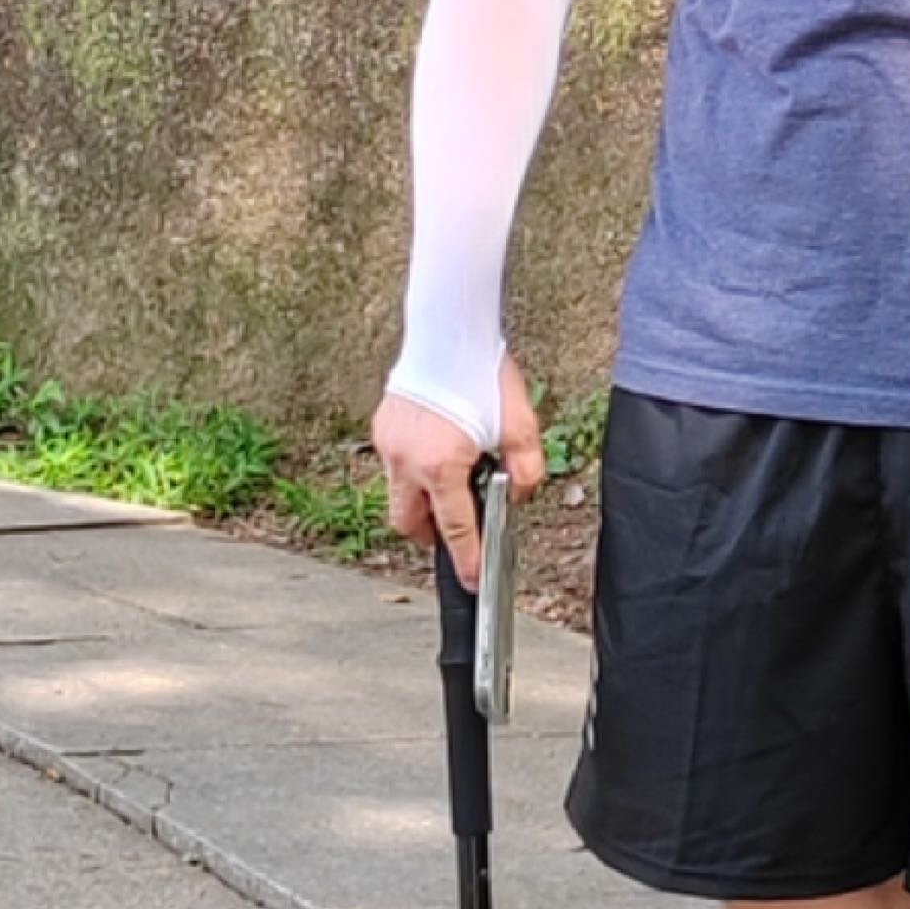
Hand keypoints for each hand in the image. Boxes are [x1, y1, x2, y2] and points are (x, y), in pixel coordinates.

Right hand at [371, 351, 548, 590]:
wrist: (447, 328)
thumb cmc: (481, 371)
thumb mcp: (521, 425)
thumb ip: (526, 470)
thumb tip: (518, 496)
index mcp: (441, 466)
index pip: (455, 529)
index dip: (466, 559)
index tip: (472, 581)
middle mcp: (407, 460)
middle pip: (411, 523)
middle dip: (432, 534)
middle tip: (457, 529)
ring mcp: (389, 444)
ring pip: (400, 493)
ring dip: (423, 498)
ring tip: (452, 482)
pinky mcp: (383, 426)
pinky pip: (396, 463)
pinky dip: (415, 468)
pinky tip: (439, 448)